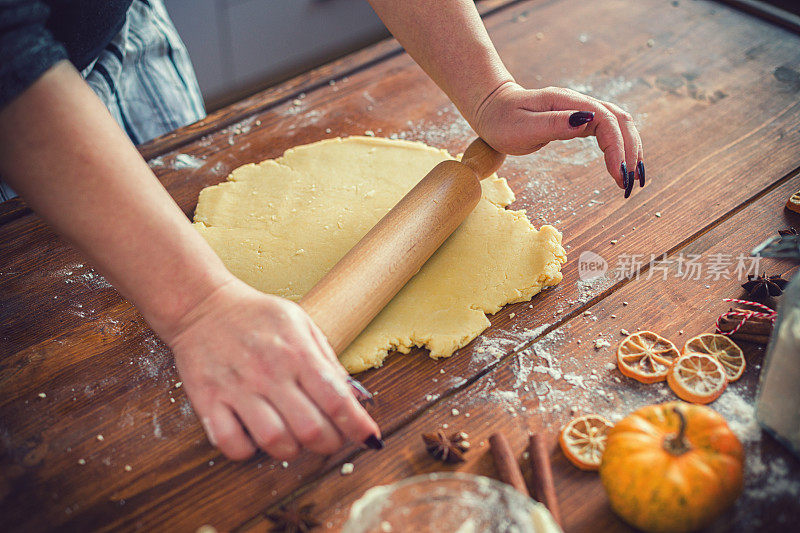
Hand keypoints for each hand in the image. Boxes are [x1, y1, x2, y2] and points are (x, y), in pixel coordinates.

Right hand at [162, 279, 381, 460]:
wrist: (202, 305)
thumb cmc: (257, 316)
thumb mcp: (301, 324)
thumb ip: (327, 361)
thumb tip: (352, 397)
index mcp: (297, 352)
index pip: (337, 400)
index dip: (358, 426)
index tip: (369, 438)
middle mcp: (270, 372)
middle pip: (311, 430)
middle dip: (329, 443)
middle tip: (329, 438)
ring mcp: (237, 388)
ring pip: (275, 442)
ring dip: (291, 450)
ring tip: (293, 439)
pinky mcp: (208, 400)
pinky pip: (232, 444)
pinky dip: (248, 450)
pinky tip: (255, 437)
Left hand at [473, 82, 644, 196]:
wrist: (491, 109)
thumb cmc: (501, 120)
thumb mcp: (522, 126)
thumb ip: (553, 124)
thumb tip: (586, 121)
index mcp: (567, 101)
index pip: (605, 120)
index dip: (616, 147)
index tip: (618, 174)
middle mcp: (579, 103)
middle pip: (620, 121)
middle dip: (631, 151)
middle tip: (631, 184)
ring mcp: (581, 111)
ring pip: (619, 125)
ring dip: (631, 150)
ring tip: (634, 180)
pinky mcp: (580, 120)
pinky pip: (608, 131)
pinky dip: (620, 148)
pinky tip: (624, 166)